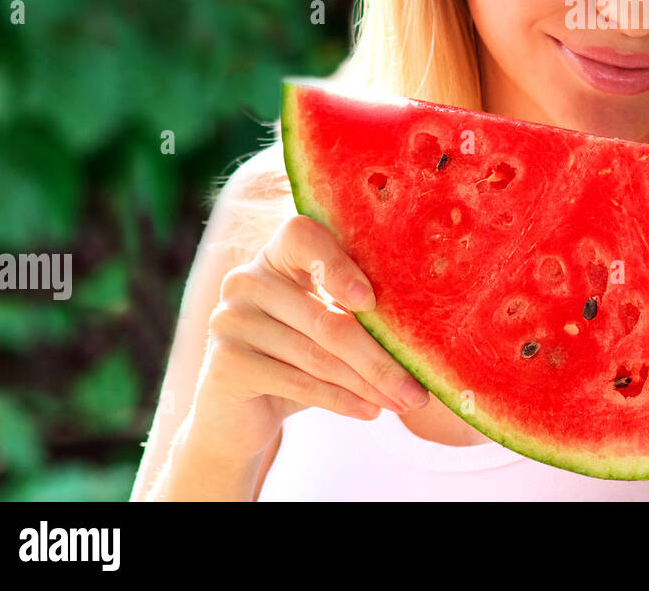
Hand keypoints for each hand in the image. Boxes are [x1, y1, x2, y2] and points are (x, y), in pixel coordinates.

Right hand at [188, 214, 430, 463]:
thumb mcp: (324, 328)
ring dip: (368, 383)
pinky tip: (371, 411)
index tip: (371, 301)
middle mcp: (246, 280)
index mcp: (276, 256)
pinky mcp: (225, 362)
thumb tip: (422, 328)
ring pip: (318, 355)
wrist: (238, 413)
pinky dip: (341, 400)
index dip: (339, 266)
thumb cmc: (296, 359)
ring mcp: (230, 319)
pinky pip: (297, 382)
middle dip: (380, 357)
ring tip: (405, 401)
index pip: (303, 236)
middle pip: (326, 317)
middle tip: (419, 386)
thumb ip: (354, 313)